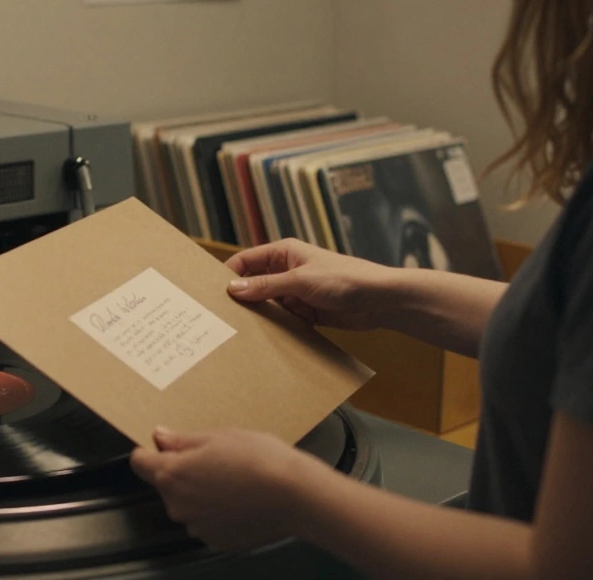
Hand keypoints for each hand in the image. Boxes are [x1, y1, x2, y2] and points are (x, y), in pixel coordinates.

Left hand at [129, 427, 324, 552]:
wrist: (295, 495)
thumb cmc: (260, 460)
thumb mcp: (218, 437)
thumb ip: (182, 441)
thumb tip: (160, 437)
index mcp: (172, 474)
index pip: (139, 462)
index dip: (150, 451)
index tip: (164, 446)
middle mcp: (178, 505)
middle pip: (166, 485)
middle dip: (183, 472)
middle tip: (213, 459)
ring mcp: (197, 526)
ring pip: (188, 504)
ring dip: (200, 493)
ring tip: (232, 479)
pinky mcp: (216, 541)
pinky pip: (207, 522)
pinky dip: (217, 512)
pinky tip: (240, 499)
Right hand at [225, 238, 395, 330]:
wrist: (379, 300)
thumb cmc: (344, 278)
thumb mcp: (300, 281)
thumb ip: (266, 286)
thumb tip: (233, 288)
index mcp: (284, 253)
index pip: (247, 261)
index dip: (229, 274)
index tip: (212, 293)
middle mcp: (287, 271)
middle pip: (255, 284)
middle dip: (242, 298)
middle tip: (222, 316)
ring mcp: (296, 293)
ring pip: (268, 305)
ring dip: (259, 317)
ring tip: (240, 332)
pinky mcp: (306, 313)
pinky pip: (283, 321)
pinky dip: (276, 329)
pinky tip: (264, 340)